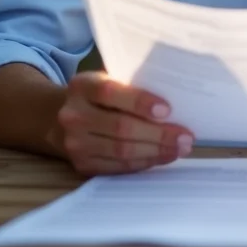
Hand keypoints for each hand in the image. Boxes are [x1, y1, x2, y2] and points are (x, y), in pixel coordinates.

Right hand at [55, 72, 192, 175]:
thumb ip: (133, 86)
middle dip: (158, 134)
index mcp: (82, 86)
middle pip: (120, 127)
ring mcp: (74, 143)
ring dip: (156, 151)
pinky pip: (117, 166)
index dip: (140, 102)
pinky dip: (143, 162)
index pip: (110, 92)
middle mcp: (73, 115)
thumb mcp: (109, 80)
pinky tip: (162, 157)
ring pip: (121, 150)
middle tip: (186, 137)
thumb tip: (178, 103)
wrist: (61, 118)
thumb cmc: (99, 96)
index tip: (167, 110)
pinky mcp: (81, 164)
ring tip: (180, 149)